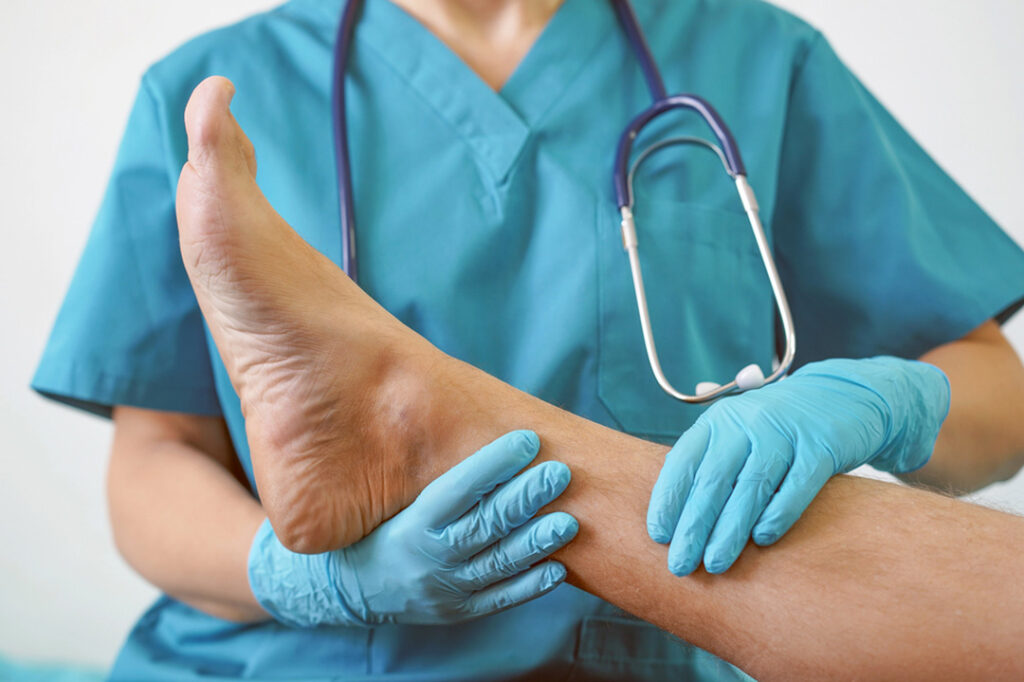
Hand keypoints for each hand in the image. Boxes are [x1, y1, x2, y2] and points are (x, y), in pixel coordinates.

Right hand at [248, 430, 577, 625]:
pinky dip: (529, 585)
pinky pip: (498, 600)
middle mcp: (427, 557)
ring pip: (496, 564)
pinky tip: (558, 568)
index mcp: (411, 522)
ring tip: (569, 521)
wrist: (349, 590)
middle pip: (483, 526)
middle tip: (559, 473)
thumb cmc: (380, 525)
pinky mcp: (458, 611)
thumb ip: (431, 470)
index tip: (527, 439)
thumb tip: (469, 411)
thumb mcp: (394, 497)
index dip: (493, 464)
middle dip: (523, 499)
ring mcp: (444, 589)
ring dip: (535, 542)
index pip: (457, 489)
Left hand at [647, 356, 948, 575]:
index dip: (668, 499)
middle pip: (713, 481)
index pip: (684, 461)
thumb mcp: (737, 423)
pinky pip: (796, 486)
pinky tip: (762, 540)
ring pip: (750, 488)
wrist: (844, 396)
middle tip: (681, 563)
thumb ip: (704, 450)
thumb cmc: (778, 421)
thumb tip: (665, 473)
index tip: (659, 535)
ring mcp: (784, 434)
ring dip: (730, 530)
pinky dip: (778, 514)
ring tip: (715, 563)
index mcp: (718, 420)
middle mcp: (746, 423)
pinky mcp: (820, 447)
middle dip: (694, 526)